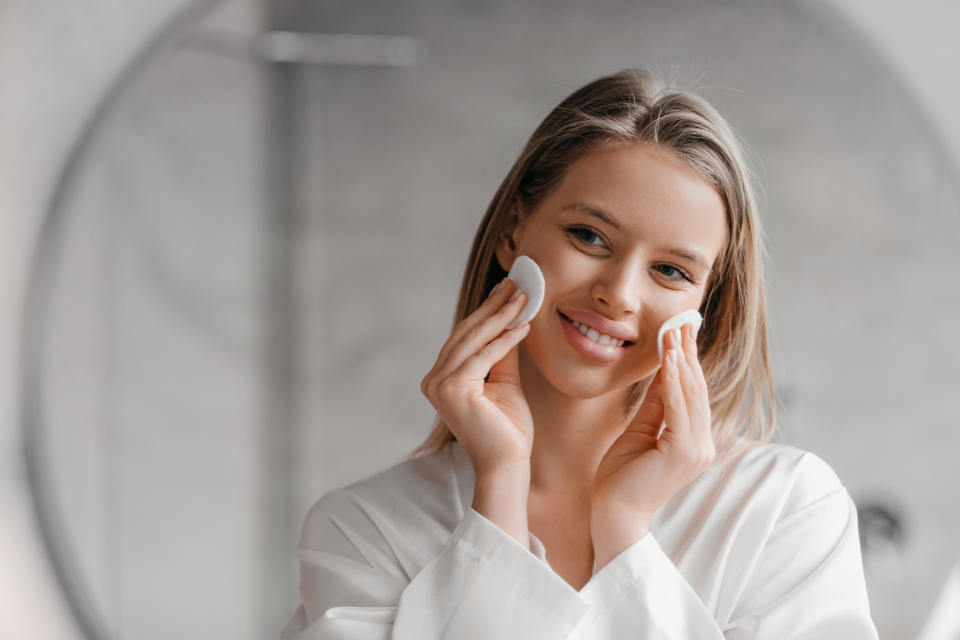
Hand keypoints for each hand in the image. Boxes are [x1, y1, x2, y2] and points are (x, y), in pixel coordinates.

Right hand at [420, 277, 532, 476]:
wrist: (507, 463)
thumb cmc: (506, 429)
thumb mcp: (504, 382)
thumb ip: (502, 352)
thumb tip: (512, 319)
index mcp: (440, 378)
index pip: (465, 337)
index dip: (487, 311)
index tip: (507, 290)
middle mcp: (433, 380)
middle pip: (467, 333)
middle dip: (494, 307)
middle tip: (516, 286)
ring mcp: (439, 385)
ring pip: (474, 340)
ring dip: (501, 317)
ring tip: (523, 299)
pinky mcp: (452, 389)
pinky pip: (484, 356)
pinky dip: (505, 339)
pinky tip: (523, 326)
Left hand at [590, 322, 714, 565]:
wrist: (613, 513)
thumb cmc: (621, 477)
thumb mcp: (640, 429)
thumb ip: (655, 403)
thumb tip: (663, 370)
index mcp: (694, 440)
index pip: (693, 392)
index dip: (687, 360)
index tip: (680, 330)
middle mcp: (702, 444)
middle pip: (696, 388)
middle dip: (687, 353)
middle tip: (680, 321)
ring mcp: (697, 449)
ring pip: (690, 395)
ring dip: (681, 360)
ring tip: (673, 332)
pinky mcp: (683, 452)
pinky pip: (678, 409)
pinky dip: (672, 382)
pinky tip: (667, 360)